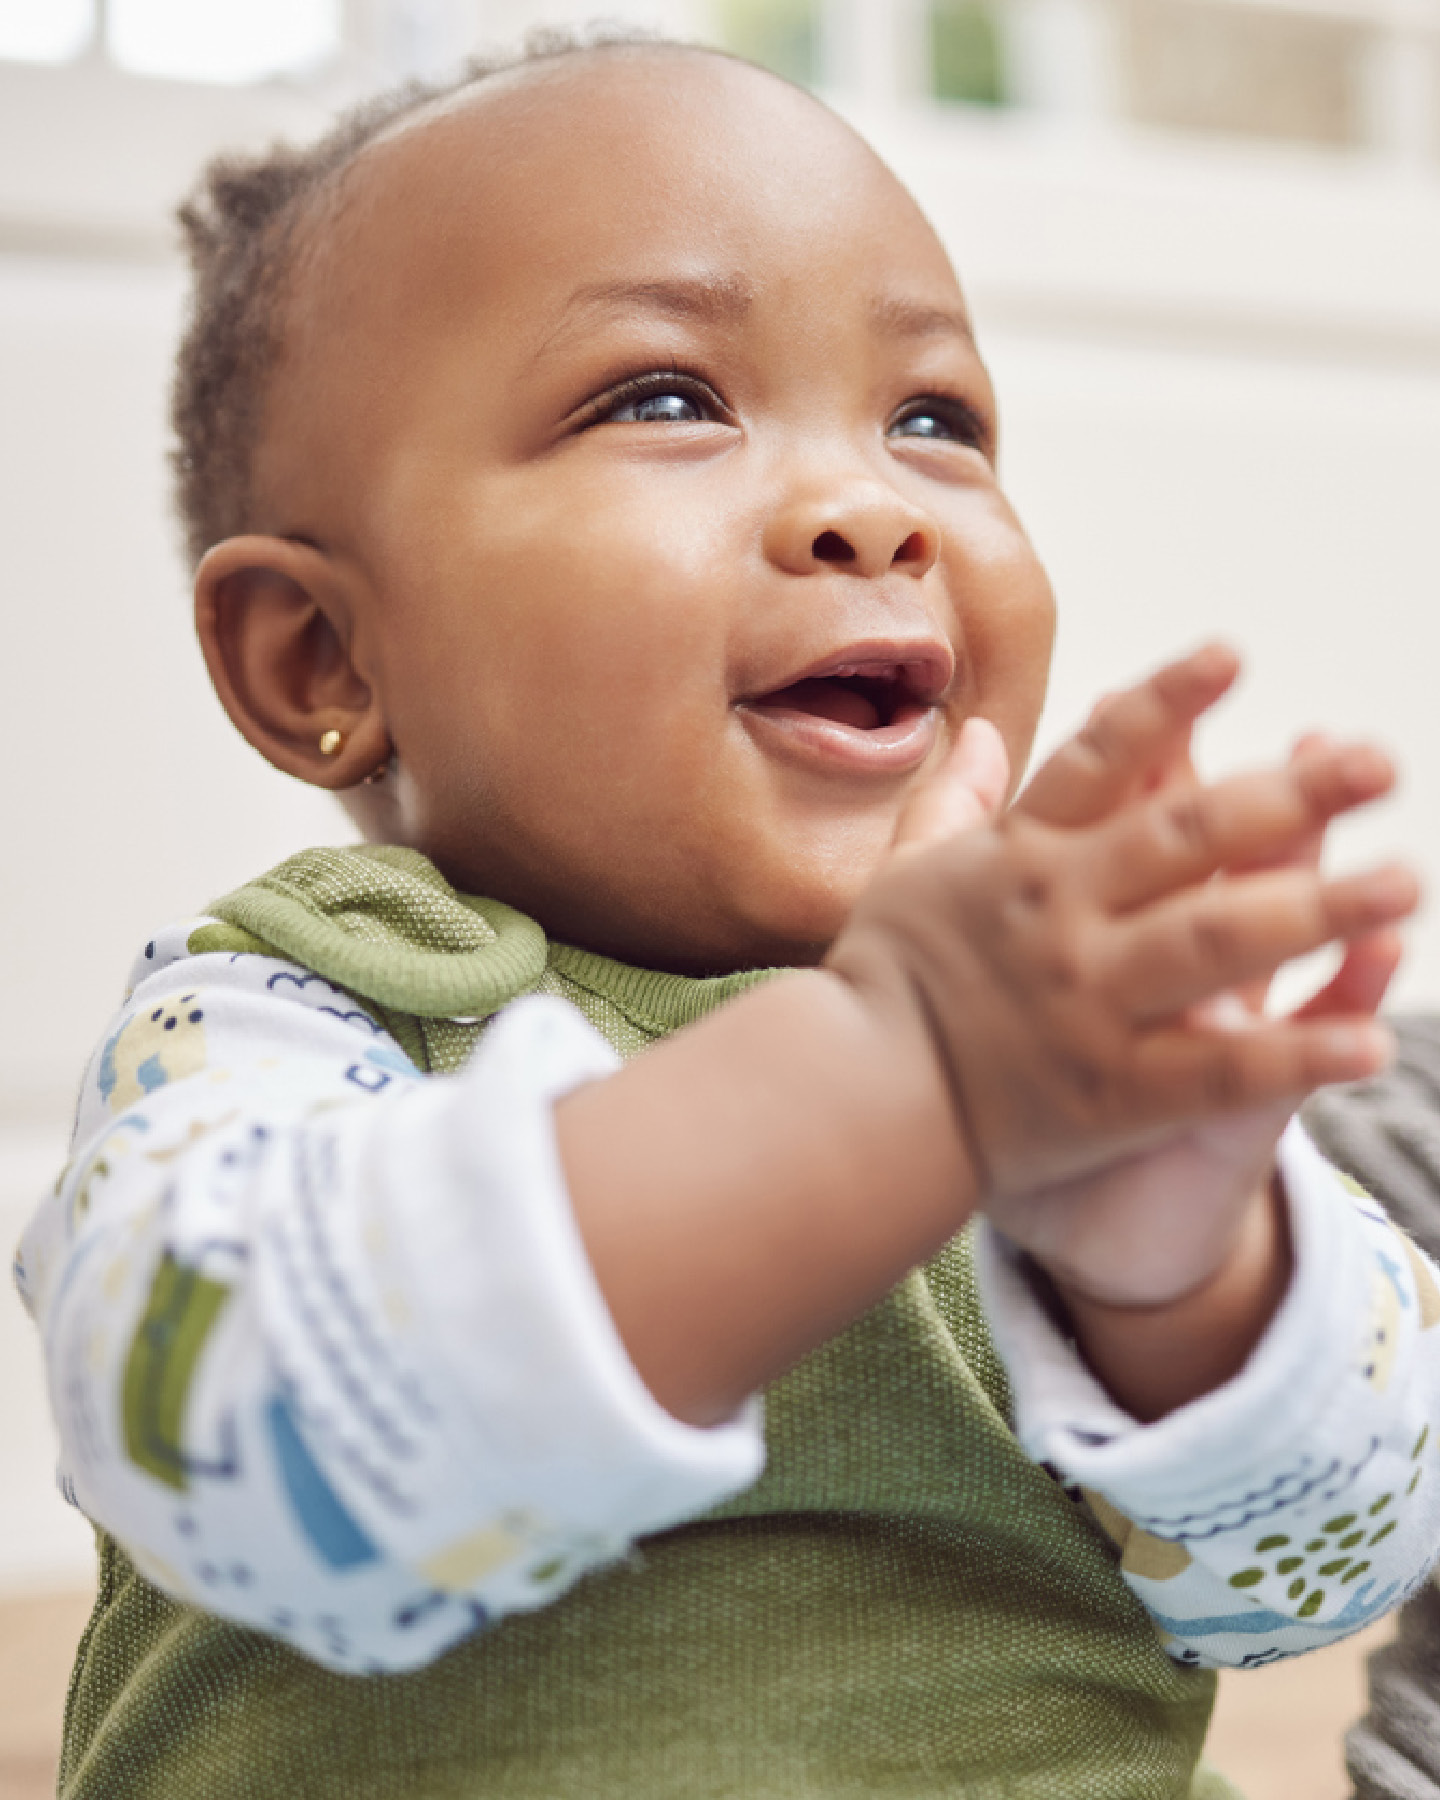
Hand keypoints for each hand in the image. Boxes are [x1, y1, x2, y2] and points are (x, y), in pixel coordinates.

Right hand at [828, 645, 1417, 1212]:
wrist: (855, 1106)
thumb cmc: (881, 984)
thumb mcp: (905, 875)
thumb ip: (953, 801)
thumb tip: (984, 729)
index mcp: (1019, 859)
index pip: (1100, 763)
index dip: (1166, 704)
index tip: (1231, 653)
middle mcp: (1062, 917)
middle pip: (1185, 840)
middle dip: (1284, 797)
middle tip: (1374, 761)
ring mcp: (1092, 1003)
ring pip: (1217, 944)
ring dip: (1316, 909)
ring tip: (1403, 878)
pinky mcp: (1114, 1092)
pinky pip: (1218, 1070)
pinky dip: (1295, 1054)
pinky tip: (1373, 1042)